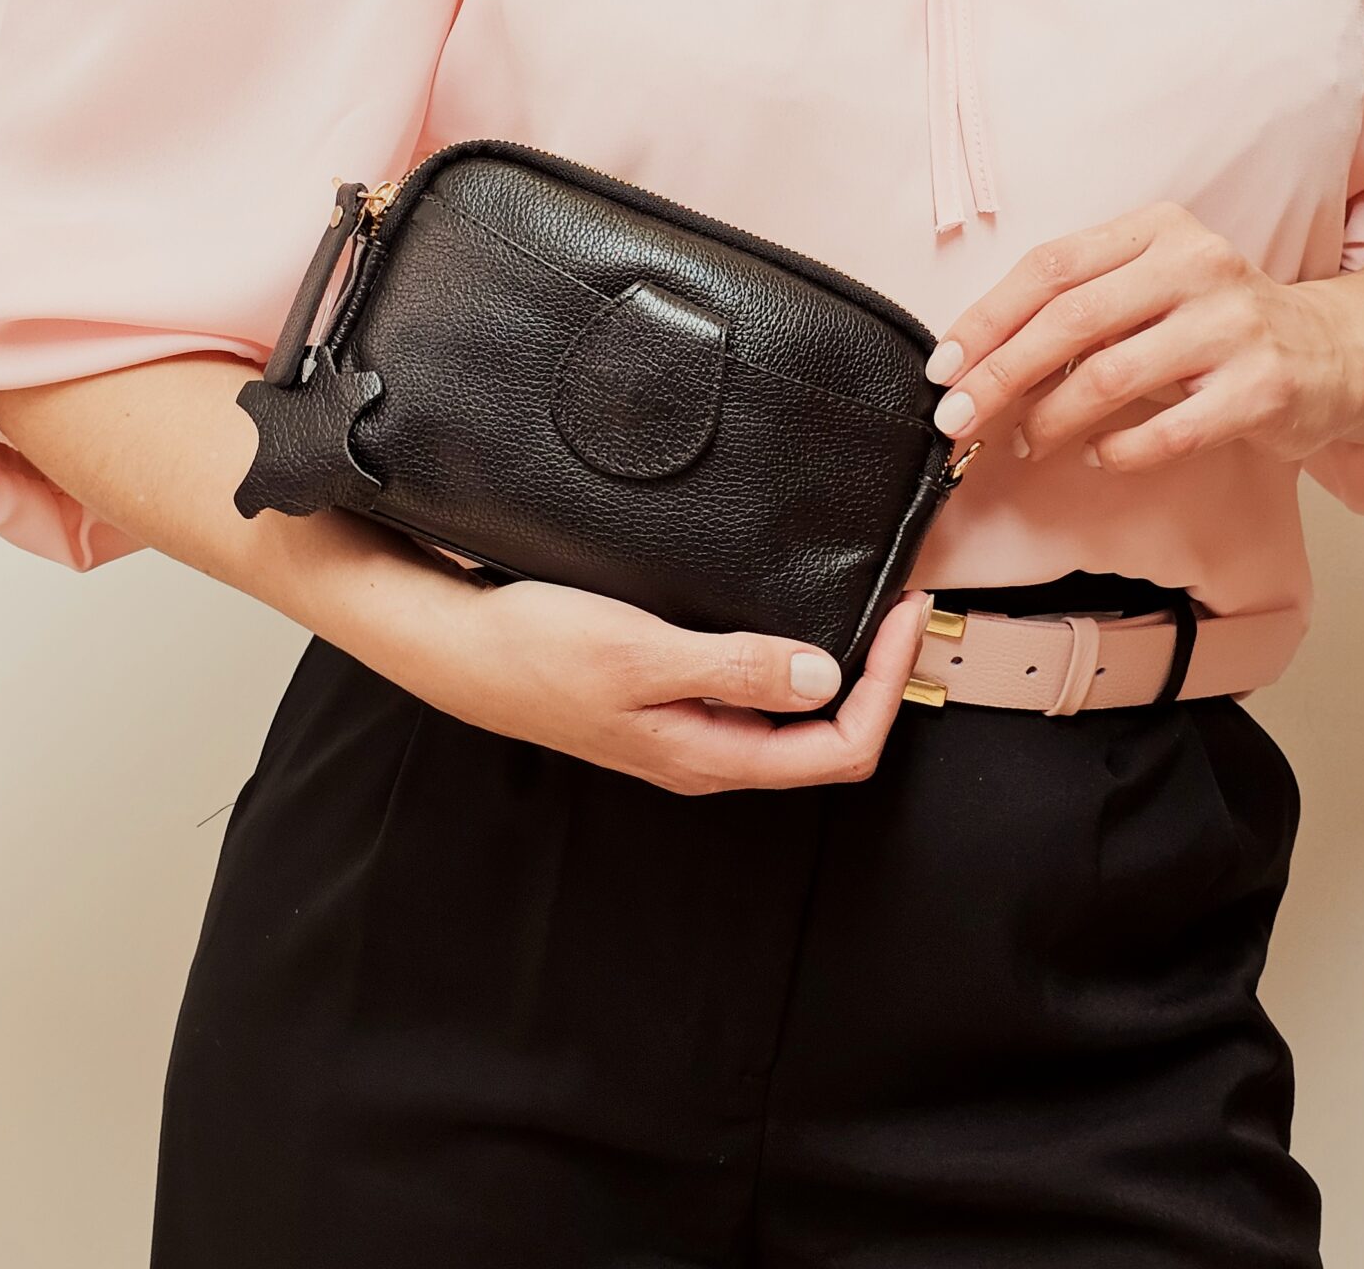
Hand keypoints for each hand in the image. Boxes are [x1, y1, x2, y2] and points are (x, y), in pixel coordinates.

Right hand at [414, 576, 934, 794]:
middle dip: (882, 679)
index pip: (839, 747)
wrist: (458, 648)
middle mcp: (709, 753)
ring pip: (795, 717)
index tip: (904, 616)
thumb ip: (732, 669)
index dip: (889, 686)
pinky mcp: (672, 698)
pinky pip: (757, 692)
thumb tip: (821, 677)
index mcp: (709, 756)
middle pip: (829, 740)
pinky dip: (796, 656)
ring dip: (845, 669)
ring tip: (868, 607)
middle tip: (904, 607)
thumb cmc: (535, 651)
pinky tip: (796, 616)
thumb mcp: (640, 654)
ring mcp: (690, 728)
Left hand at [925, 201, 1363, 472]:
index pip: (1050, 268)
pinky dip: (1117, 450)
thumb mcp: (1151, 289)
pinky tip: (1098, 456)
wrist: (1336, 352)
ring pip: (1110, 376)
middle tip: (957, 419)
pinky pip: (1167, 430)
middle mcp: (1197, 264)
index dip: (987, 319)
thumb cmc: (1217, 325)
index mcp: (1158, 230)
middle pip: (1070, 321)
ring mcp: (1234, 325)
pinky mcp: (1262, 387)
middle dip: (1000, 375)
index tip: (943, 366)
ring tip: (1026, 441)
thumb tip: (976, 362)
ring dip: (1050, 418)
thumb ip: (1078, 309)